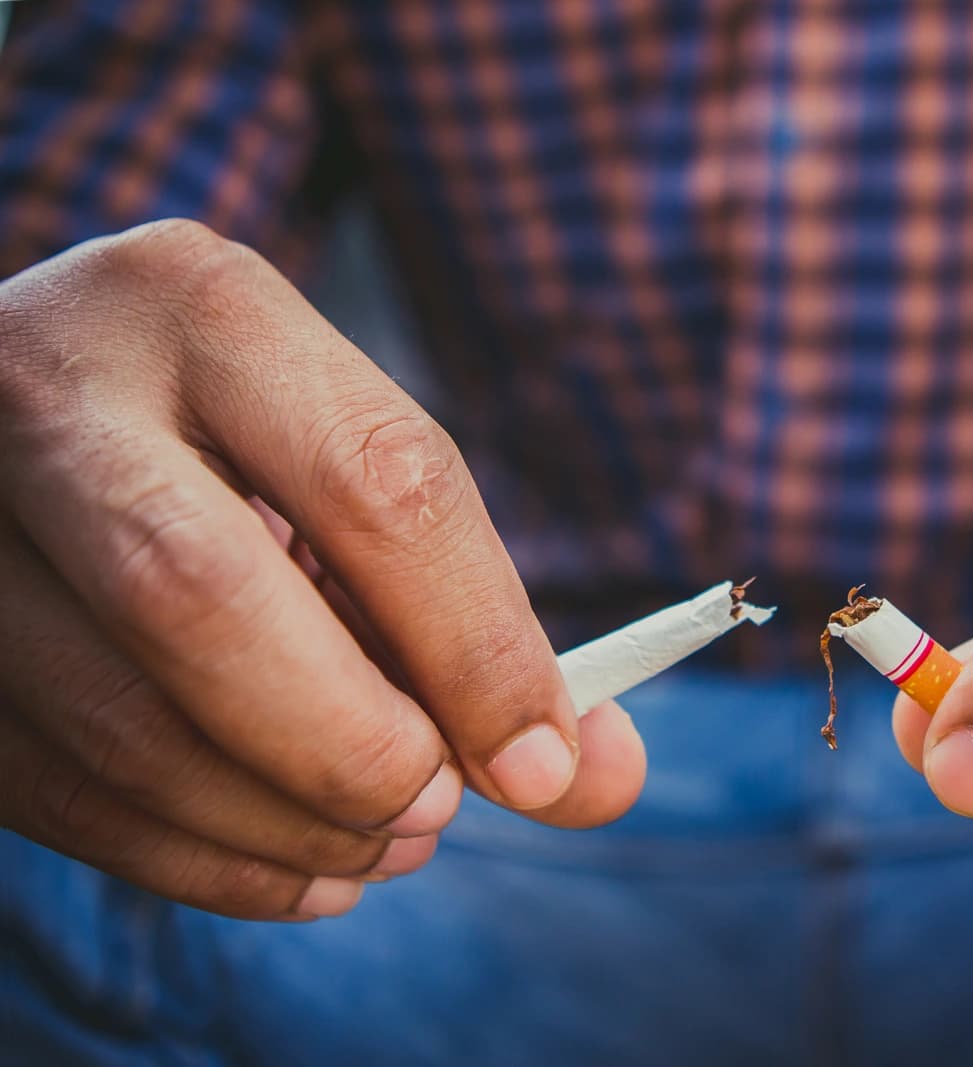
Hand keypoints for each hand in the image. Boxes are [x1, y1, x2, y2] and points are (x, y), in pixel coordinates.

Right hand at [0, 221, 644, 919]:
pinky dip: (204, 862)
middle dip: (349, 746)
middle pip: (200, 596)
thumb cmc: (240, 445)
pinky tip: (305, 870)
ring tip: (390, 843)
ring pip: (116, 720)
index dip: (475, 644)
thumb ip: (477, 618)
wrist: (43, 408)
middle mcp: (50, 387)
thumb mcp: (356, 468)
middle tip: (440, 807)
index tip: (548, 762)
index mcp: (202, 306)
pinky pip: (59, 789)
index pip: (372, 481)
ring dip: (284, 827)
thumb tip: (597, 777)